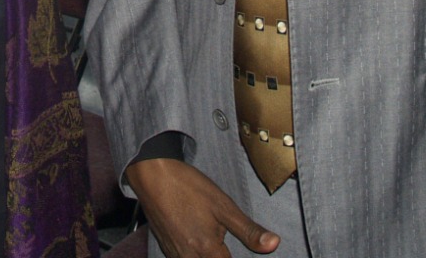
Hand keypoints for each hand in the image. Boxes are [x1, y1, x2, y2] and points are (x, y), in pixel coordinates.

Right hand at [125, 157, 278, 255]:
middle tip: (220, 240)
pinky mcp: (165, 247)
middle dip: (219, 256)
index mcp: (208, 251)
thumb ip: (249, 230)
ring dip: (207, 256)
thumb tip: (274, 244)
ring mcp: (174, 254)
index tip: (230, 245)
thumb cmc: (188, 187)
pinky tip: (195, 241)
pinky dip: (192, 255)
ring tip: (211, 243)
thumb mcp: (223, 205)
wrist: (151, 175)